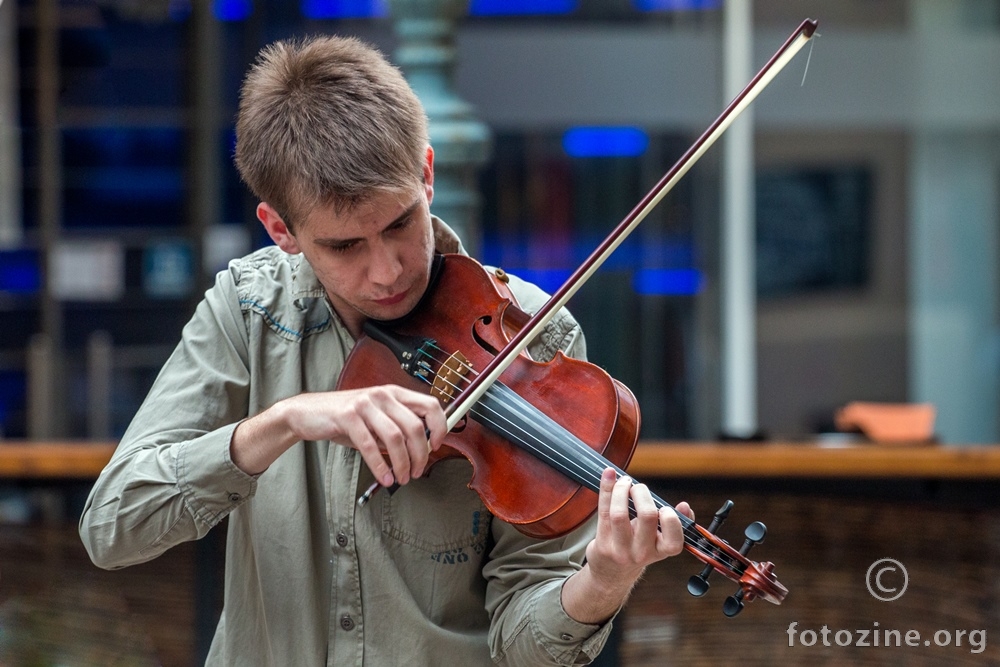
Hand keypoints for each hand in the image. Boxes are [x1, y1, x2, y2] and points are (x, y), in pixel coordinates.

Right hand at [232, 385, 446, 481]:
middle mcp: (382, 395)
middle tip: (416, 471)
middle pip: (415, 427)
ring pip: (396, 438)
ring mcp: (365, 404)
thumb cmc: (344, 418)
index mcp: (394, 393)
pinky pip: (370, 446)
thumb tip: (421, 449)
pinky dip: (380, 466)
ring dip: (402, 463)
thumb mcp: (376, 419)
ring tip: (402, 478)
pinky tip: (384, 477)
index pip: (430, 405)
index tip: (438, 446)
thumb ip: (397, 428)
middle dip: (420, 455)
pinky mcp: (347, 416)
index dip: (440, 426)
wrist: (307, 413)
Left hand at [562, 468, 692, 623]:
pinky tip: (608, 475)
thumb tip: (685, 506)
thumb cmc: (639, 547)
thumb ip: (673, 523)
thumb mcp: (660, 541)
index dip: (671, 520)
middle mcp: (642, 553)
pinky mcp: (602, 543)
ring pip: (619, 513)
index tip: (665, 507)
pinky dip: (606, 488)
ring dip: (622, 489)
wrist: (611, 571)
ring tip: (624, 482)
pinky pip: (603, 510)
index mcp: (661, 551)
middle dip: (643, 493)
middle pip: (647, 516)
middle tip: (638, 487)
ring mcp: (620, 549)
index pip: (673, 540)